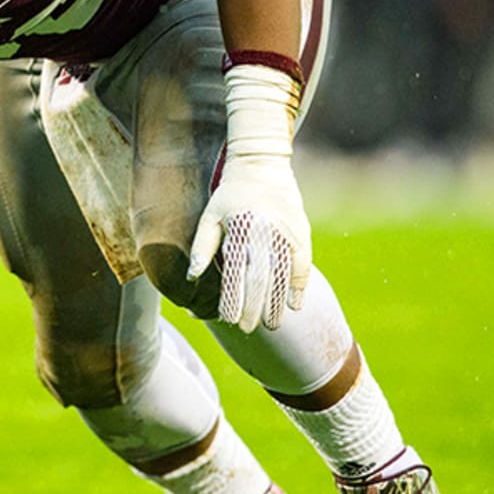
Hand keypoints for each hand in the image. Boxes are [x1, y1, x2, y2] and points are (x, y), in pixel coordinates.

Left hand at [188, 154, 310, 331]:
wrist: (262, 164)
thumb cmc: (230, 194)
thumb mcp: (210, 215)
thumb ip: (202, 247)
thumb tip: (191, 277)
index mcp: (238, 229)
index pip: (235, 272)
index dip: (233, 298)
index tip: (228, 319)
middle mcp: (263, 232)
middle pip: (259, 278)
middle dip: (254, 307)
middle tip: (247, 329)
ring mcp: (285, 232)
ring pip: (282, 275)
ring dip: (277, 303)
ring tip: (271, 325)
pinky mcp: (301, 231)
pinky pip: (302, 265)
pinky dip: (299, 286)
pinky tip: (294, 306)